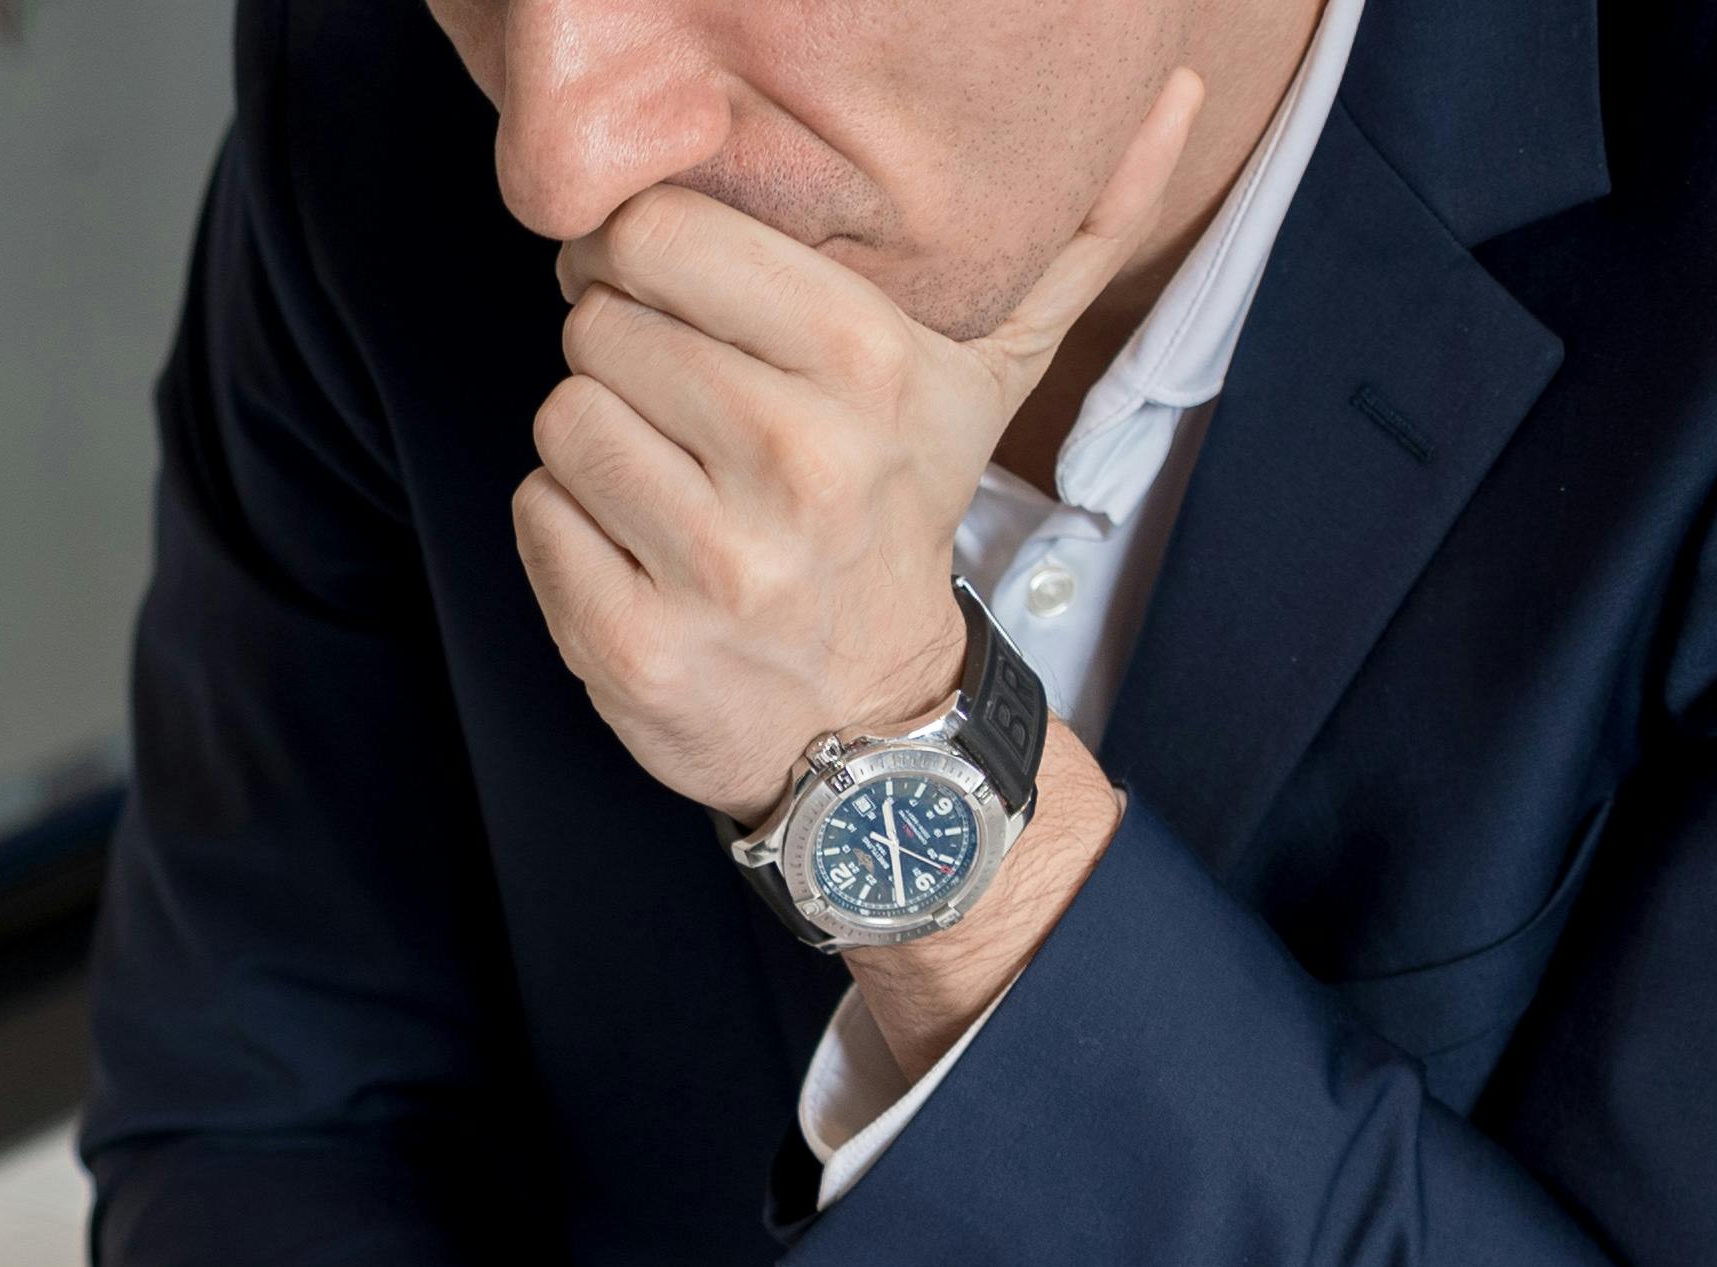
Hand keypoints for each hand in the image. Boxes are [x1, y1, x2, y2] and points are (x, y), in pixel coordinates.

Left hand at [511, 75, 1200, 831]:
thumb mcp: (989, 375)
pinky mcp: (637, 648)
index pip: (660, 234)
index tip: (672, 300)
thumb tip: (1179, 94)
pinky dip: (568, 530)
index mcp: (869, 364)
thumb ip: (1071, 235)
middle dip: (624, 358)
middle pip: (600, 325)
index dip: (639, 258)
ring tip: (669, 480)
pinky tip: (639, 552)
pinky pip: (537, 516)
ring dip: (595, 444)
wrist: (874, 721)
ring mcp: (715, 566)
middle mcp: (797, 460)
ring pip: (563, 418)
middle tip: (683, 411)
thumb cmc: (900, 514)